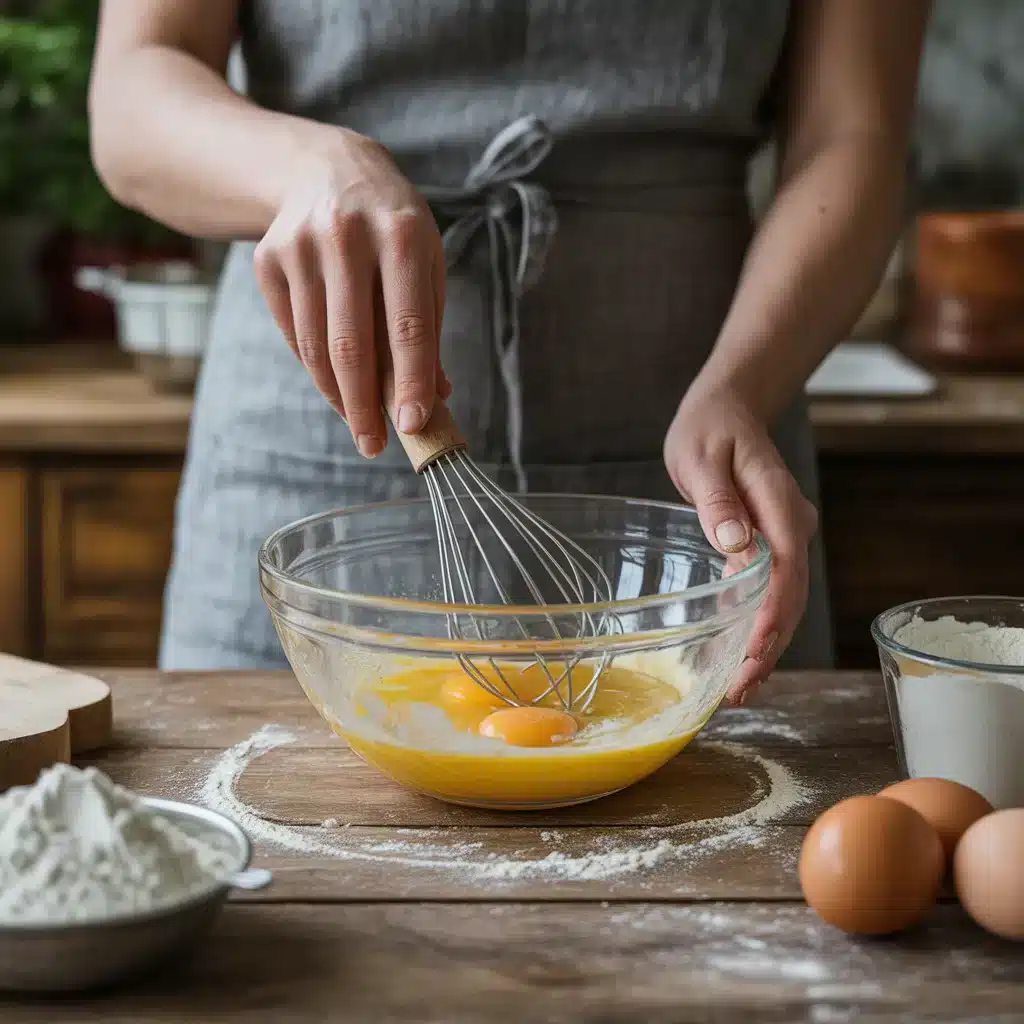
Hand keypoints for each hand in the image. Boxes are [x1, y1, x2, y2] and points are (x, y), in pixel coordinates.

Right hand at [253, 131, 448, 457]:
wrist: (324, 169)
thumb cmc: (391, 227)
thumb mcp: (425, 262)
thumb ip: (428, 328)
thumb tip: (434, 398)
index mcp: (402, 234)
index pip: (408, 325)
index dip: (411, 381)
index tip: (414, 425)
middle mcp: (347, 236)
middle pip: (352, 344)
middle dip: (365, 405)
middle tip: (374, 445)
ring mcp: (300, 246)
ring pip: (317, 346)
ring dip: (338, 395)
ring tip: (358, 422)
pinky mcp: (268, 259)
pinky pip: (293, 333)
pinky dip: (315, 367)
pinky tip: (333, 382)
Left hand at [663, 386, 818, 705]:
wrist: (727, 410)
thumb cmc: (710, 430)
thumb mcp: (701, 457)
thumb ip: (717, 500)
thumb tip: (736, 544)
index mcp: (779, 501)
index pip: (786, 563)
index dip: (774, 609)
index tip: (755, 647)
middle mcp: (792, 524)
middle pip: (791, 593)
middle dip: (771, 644)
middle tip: (742, 689)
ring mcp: (786, 538)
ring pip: (785, 600)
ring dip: (767, 646)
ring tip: (742, 690)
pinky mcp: (770, 547)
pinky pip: (770, 593)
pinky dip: (759, 628)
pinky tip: (743, 660)